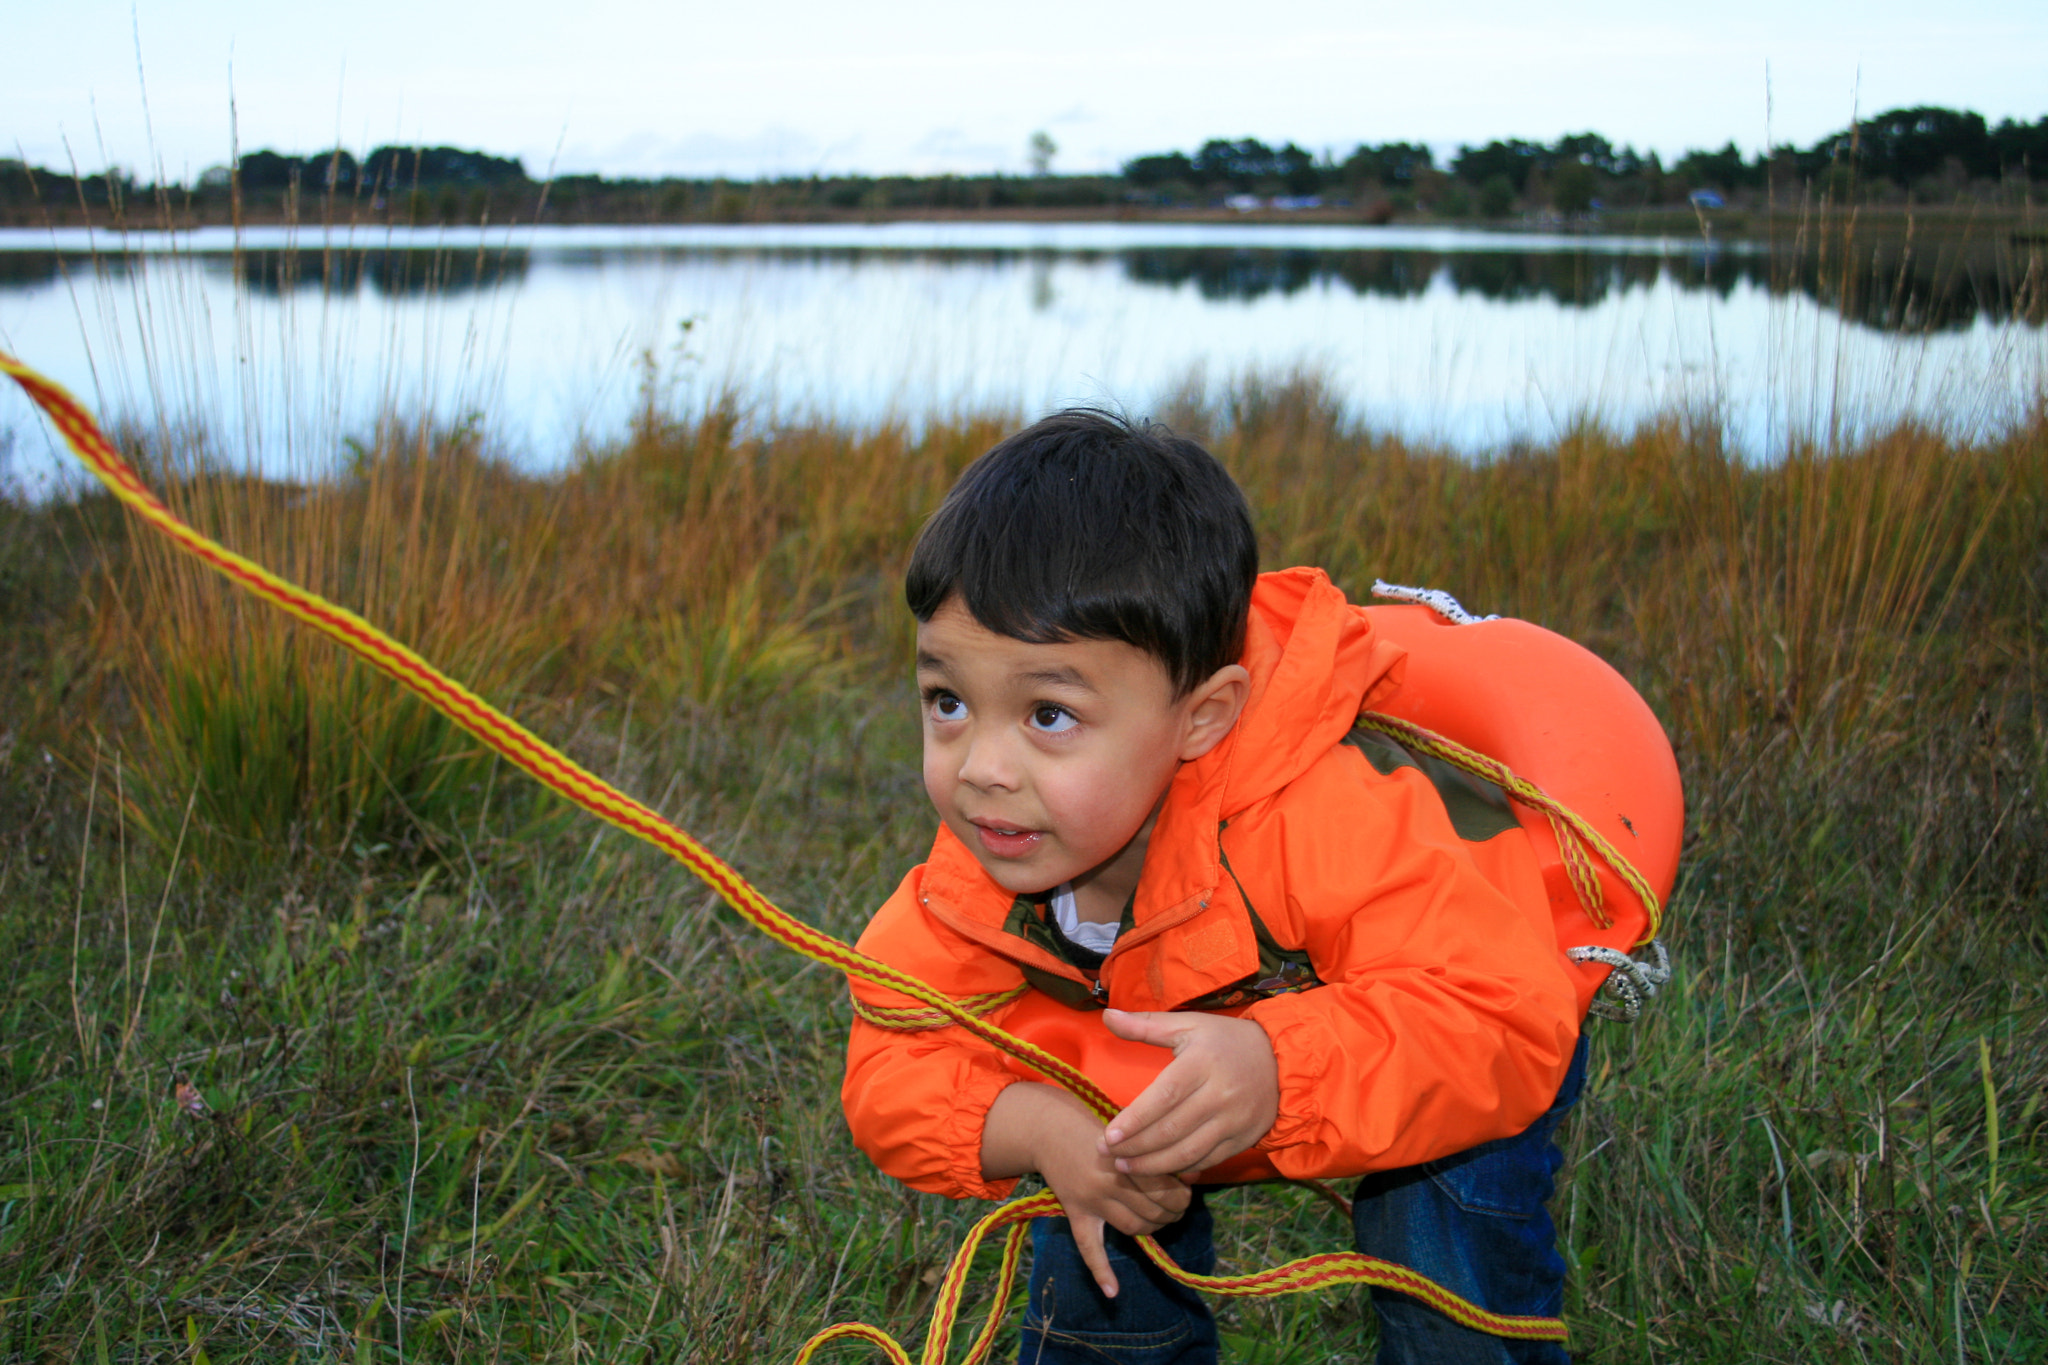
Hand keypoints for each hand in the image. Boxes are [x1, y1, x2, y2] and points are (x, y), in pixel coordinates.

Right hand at [981, 1082, 1190, 1296]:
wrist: (1050, 1131)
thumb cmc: (1098, 1129)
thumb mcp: (1129, 1133)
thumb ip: (1157, 1153)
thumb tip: (1193, 1176)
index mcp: (1125, 1160)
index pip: (1164, 1189)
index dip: (1181, 1195)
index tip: (1186, 1192)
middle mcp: (1108, 1183)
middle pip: (1152, 1211)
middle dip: (1172, 1213)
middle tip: (1178, 1208)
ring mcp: (1090, 1202)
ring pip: (1132, 1228)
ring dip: (1153, 1229)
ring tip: (1161, 1221)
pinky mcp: (1076, 1214)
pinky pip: (1088, 1247)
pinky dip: (1101, 1271)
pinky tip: (1113, 1291)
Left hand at [1098, 1009, 1279, 1177]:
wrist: (1280, 1061)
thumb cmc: (1225, 1041)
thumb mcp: (1188, 1025)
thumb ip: (1146, 1025)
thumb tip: (1107, 1016)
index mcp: (1202, 1063)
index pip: (1164, 1096)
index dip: (1135, 1119)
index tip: (1109, 1135)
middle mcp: (1219, 1094)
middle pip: (1172, 1129)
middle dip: (1135, 1146)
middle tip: (1107, 1153)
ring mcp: (1233, 1120)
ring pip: (1188, 1151)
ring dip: (1153, 1165)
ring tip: (1125, 1167)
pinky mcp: (1242, 1139)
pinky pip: (1207, 1160)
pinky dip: (1181, 1168)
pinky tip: (1158, 1169)